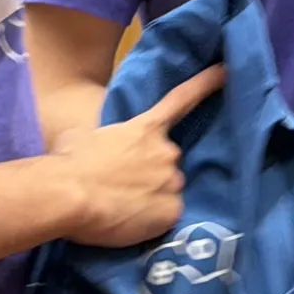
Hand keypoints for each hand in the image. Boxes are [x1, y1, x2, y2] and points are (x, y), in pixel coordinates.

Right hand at [58, 64, 221, 245]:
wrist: (67, 193)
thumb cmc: (69, 161)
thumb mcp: (84, 136)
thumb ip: (106, 139)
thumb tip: (99, 149)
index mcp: (146, 128)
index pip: (182, 100)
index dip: (206, 84)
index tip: (226, 70)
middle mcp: (168, 152)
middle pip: (168, 164)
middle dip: (152, 174)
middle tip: (123, 188)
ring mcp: (173, 182)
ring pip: (168, 192)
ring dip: (152, 199)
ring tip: (122, 209)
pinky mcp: (172, 212)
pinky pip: (166, 217)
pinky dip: (152, 221)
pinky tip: (129, 223)